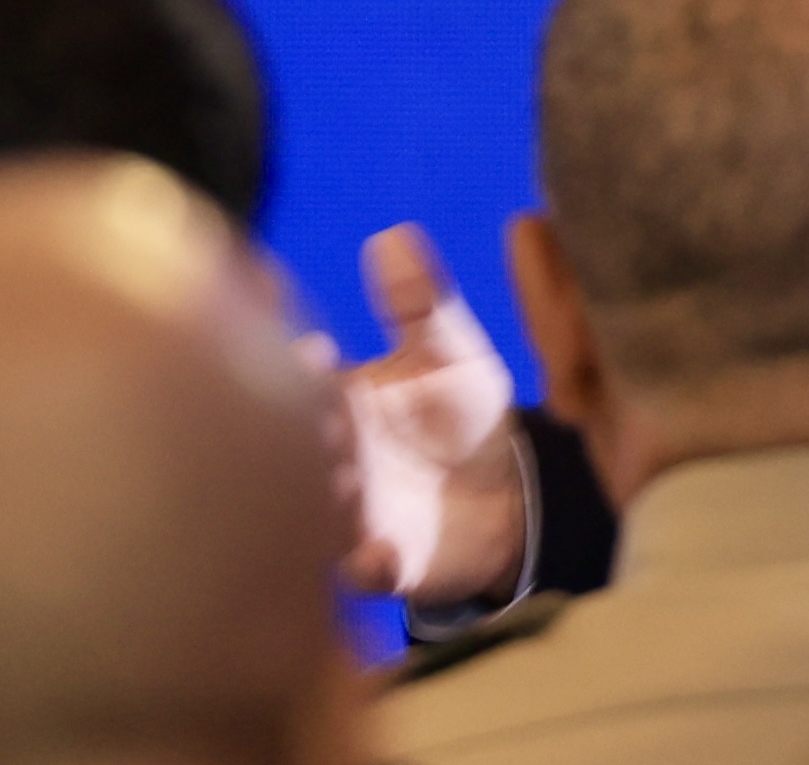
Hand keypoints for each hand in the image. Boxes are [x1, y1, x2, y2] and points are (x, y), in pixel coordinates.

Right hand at [337, 222, 526, 602]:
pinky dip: (368, 567)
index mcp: (334, 399)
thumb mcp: (448, 351)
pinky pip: (364, 573)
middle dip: (307, 440)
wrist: (507, 492)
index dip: (303, 369)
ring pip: (318, 513)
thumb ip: (420, 302)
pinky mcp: (383, 564)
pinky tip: (379, 556)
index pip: (302, 380)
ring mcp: (347, 515)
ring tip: (345, 488)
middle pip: (301, 450)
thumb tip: (392, 236)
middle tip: (330, 426)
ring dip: (326, 505)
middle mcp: (327, 459)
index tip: (314, 352)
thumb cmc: (460, 410)